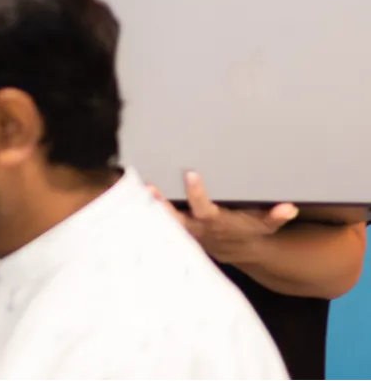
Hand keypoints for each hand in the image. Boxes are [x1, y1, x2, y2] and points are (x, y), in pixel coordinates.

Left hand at [150, 171, 298, 263]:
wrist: (238, 251)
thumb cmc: (251, 231)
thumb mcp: (266, 225)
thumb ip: (275, 216)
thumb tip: (289, 208)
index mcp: (216, 222)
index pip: (204, 208)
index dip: (197, 193)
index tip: (191, 173)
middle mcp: (197, 227)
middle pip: (176, 217)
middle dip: (163, 204)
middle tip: (149, 187)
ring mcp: (186, 230)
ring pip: (165, 219)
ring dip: (151, 206)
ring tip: (138, 188)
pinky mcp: (179, 229)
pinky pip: (161, 220)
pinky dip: (149, 209)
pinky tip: (136, 193)